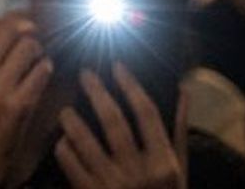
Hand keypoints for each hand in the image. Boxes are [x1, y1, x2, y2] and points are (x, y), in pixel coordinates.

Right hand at [0, 13, 54, 187]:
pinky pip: (42, 71)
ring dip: (38, 52)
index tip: (26, 22)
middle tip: (34, 41)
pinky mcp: (18, 104)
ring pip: (30, 47)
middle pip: (13, 31)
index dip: (14, 19)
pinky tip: (41, 76)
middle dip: (28, 33)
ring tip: (36, 62)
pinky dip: (45, 70)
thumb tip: (7, 24)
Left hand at [55, 64, 186, 188]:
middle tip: (85, 74)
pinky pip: (69, 163)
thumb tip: (183, 91)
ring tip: (65, 108)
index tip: (117, 67)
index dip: (131, 86)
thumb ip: (178, 132)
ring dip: (71, 119)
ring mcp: (112, 184)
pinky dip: (63, 148)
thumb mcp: (180, 171)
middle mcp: (139, 172)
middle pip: (113, 121)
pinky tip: (61, 140)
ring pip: (84, 140)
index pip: (146, 114)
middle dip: (97, 92)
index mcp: (164, 163)